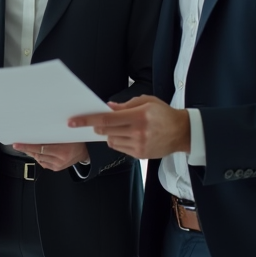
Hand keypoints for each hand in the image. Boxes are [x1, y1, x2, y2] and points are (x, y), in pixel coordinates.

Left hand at [11, 142, 89, 171]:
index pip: (40, 148)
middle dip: (27, 149)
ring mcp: (57, 166)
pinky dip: (38, 157)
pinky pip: (43, 163)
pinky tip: (37, 152)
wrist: (85, 152)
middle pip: (38, 154)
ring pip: (39, 159)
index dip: (27, 146)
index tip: (17, 144)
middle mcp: (59, 160)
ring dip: (32, 152)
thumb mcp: (66, 135)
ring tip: (26, 146)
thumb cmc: (76, 140)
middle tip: (18, 144)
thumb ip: (52, 135)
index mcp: (62, 151)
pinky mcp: (56, 169)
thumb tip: (36, 132)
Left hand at [68, 95, 190, 159]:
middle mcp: (138, 132)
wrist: (182, 132)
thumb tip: (107, 108)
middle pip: (106, 132)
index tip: (73, 122)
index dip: (87, 120)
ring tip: (121, 128)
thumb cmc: (163, 113)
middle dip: (97, 127)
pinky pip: (119, 148)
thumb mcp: (146, 101)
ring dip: (109, 134)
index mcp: (139, 116)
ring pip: (111, 141)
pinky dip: (118, 141)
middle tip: (97, 123)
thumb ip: (125, 105)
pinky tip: (128, 135)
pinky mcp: (140, 155)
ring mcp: (139, 145)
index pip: (106, 119)